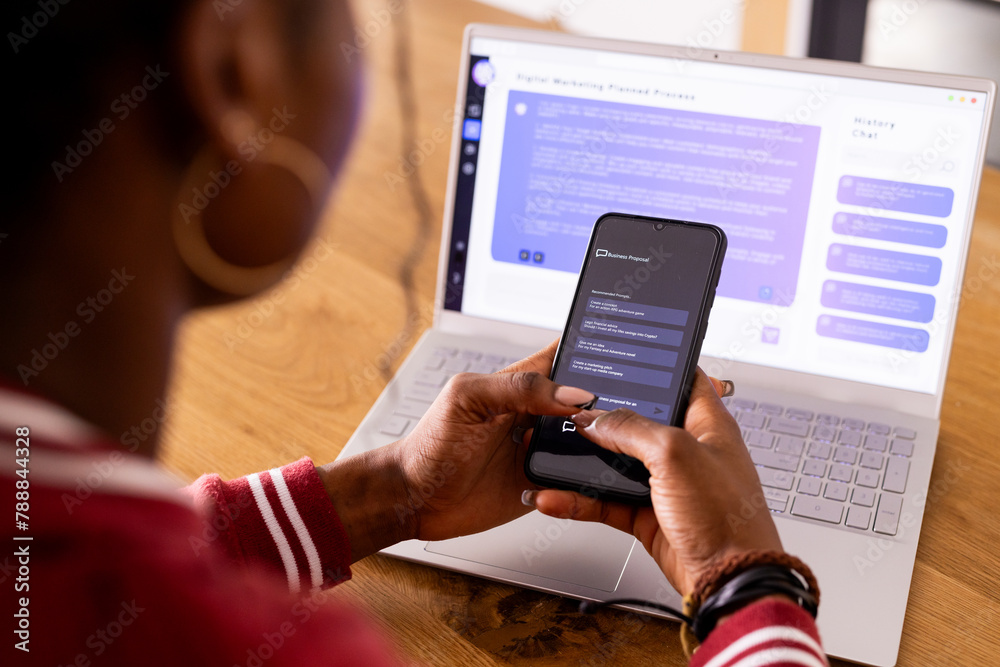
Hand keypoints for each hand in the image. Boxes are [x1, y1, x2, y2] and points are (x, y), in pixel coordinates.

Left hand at [317, 341, 596, 559]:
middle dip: (608, 401)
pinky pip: (578, 479)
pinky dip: (588, 479)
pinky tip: (584, 477)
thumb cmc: (430, 443)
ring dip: (603, 442)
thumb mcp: (469, 399)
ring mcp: (542, 449)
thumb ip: (519, 388)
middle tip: (619, 408)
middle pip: (587, 400)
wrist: (413, 498)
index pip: (564, 356)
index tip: (617, 350)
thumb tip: (572, 393)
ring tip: (607, 444)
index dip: (590, 349)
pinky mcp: (545, 483)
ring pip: (591, 439)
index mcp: (520, 384)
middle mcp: (536, 415)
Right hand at [527, 369, 782, 596]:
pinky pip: (606, 500)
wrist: (729, 581)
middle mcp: (686, 451)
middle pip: (638, 421)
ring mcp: (666, 484)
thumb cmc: (728, 518)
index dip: (653, 368)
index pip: (681, 381)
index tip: (620, 360)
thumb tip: (596, 418)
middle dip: (604, 416)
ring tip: (553, 452)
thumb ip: (631, 429)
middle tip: (571, 407)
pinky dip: (580, 499)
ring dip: (584, 461)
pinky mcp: (648, 515)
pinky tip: (557, 496)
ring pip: (616, 463)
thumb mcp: (676, 455)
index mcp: (707, 424)